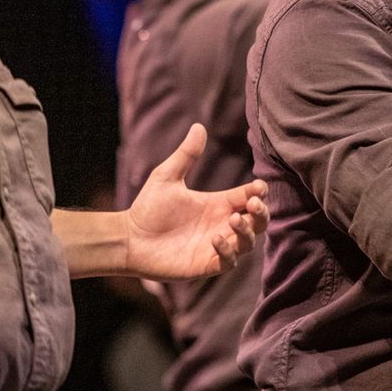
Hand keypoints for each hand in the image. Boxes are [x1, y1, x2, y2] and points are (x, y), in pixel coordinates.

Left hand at [123, 124, 270, 279]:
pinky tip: (214, 239)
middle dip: (262, 213)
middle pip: (258, 221)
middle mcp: (221, 225)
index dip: (259, 193)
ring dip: (247, 231)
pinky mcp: (206, 264)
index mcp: (217, 204)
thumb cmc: (147, 208)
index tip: (258, 187)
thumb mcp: (167, 177)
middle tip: (254, 204)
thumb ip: (186, 155)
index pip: (249, 197)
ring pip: (248, 242)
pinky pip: (229, 261)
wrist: (128, 238)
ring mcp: (216, 246)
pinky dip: (227, 251)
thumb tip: (199, 126)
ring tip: (233, 219)